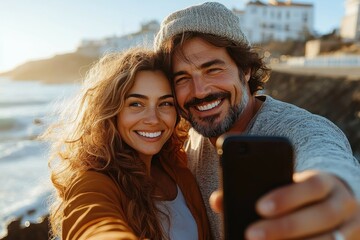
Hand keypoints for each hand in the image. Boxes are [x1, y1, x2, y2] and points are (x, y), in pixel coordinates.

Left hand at [210, 170, 359, 238]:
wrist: (336, 202)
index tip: (258, 207)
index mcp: (326, 182)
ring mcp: (351, 228)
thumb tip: (218, 200)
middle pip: (320, 216)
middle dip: (285, 227)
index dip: (287, 196)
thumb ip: (255, 189)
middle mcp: (344, 204)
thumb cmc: (299, 194)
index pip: (312, 185)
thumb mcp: (284, 186)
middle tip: (251, 234)